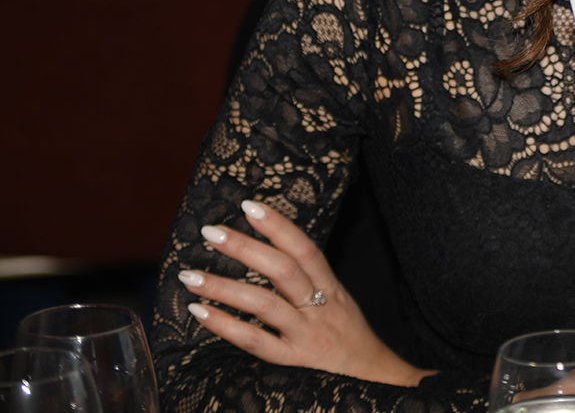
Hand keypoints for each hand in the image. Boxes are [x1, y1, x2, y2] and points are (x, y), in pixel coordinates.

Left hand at [180, 198, 428, 385]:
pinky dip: (225, 326)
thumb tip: (269, 250)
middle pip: (283, 271)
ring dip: (224, 287)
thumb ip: (310, 279)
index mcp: (332, 287)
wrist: (374, 377)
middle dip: (245, 248)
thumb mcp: (338, 300)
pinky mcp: (293, 361)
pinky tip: (200, 313)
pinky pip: (256, 343)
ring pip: (265, 305)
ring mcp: (306, 335)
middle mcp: (320, 307)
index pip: (305, 249)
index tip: (250, 205)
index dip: (279, 225)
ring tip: (191, 276)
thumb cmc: (349, 334)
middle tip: (211, 232)